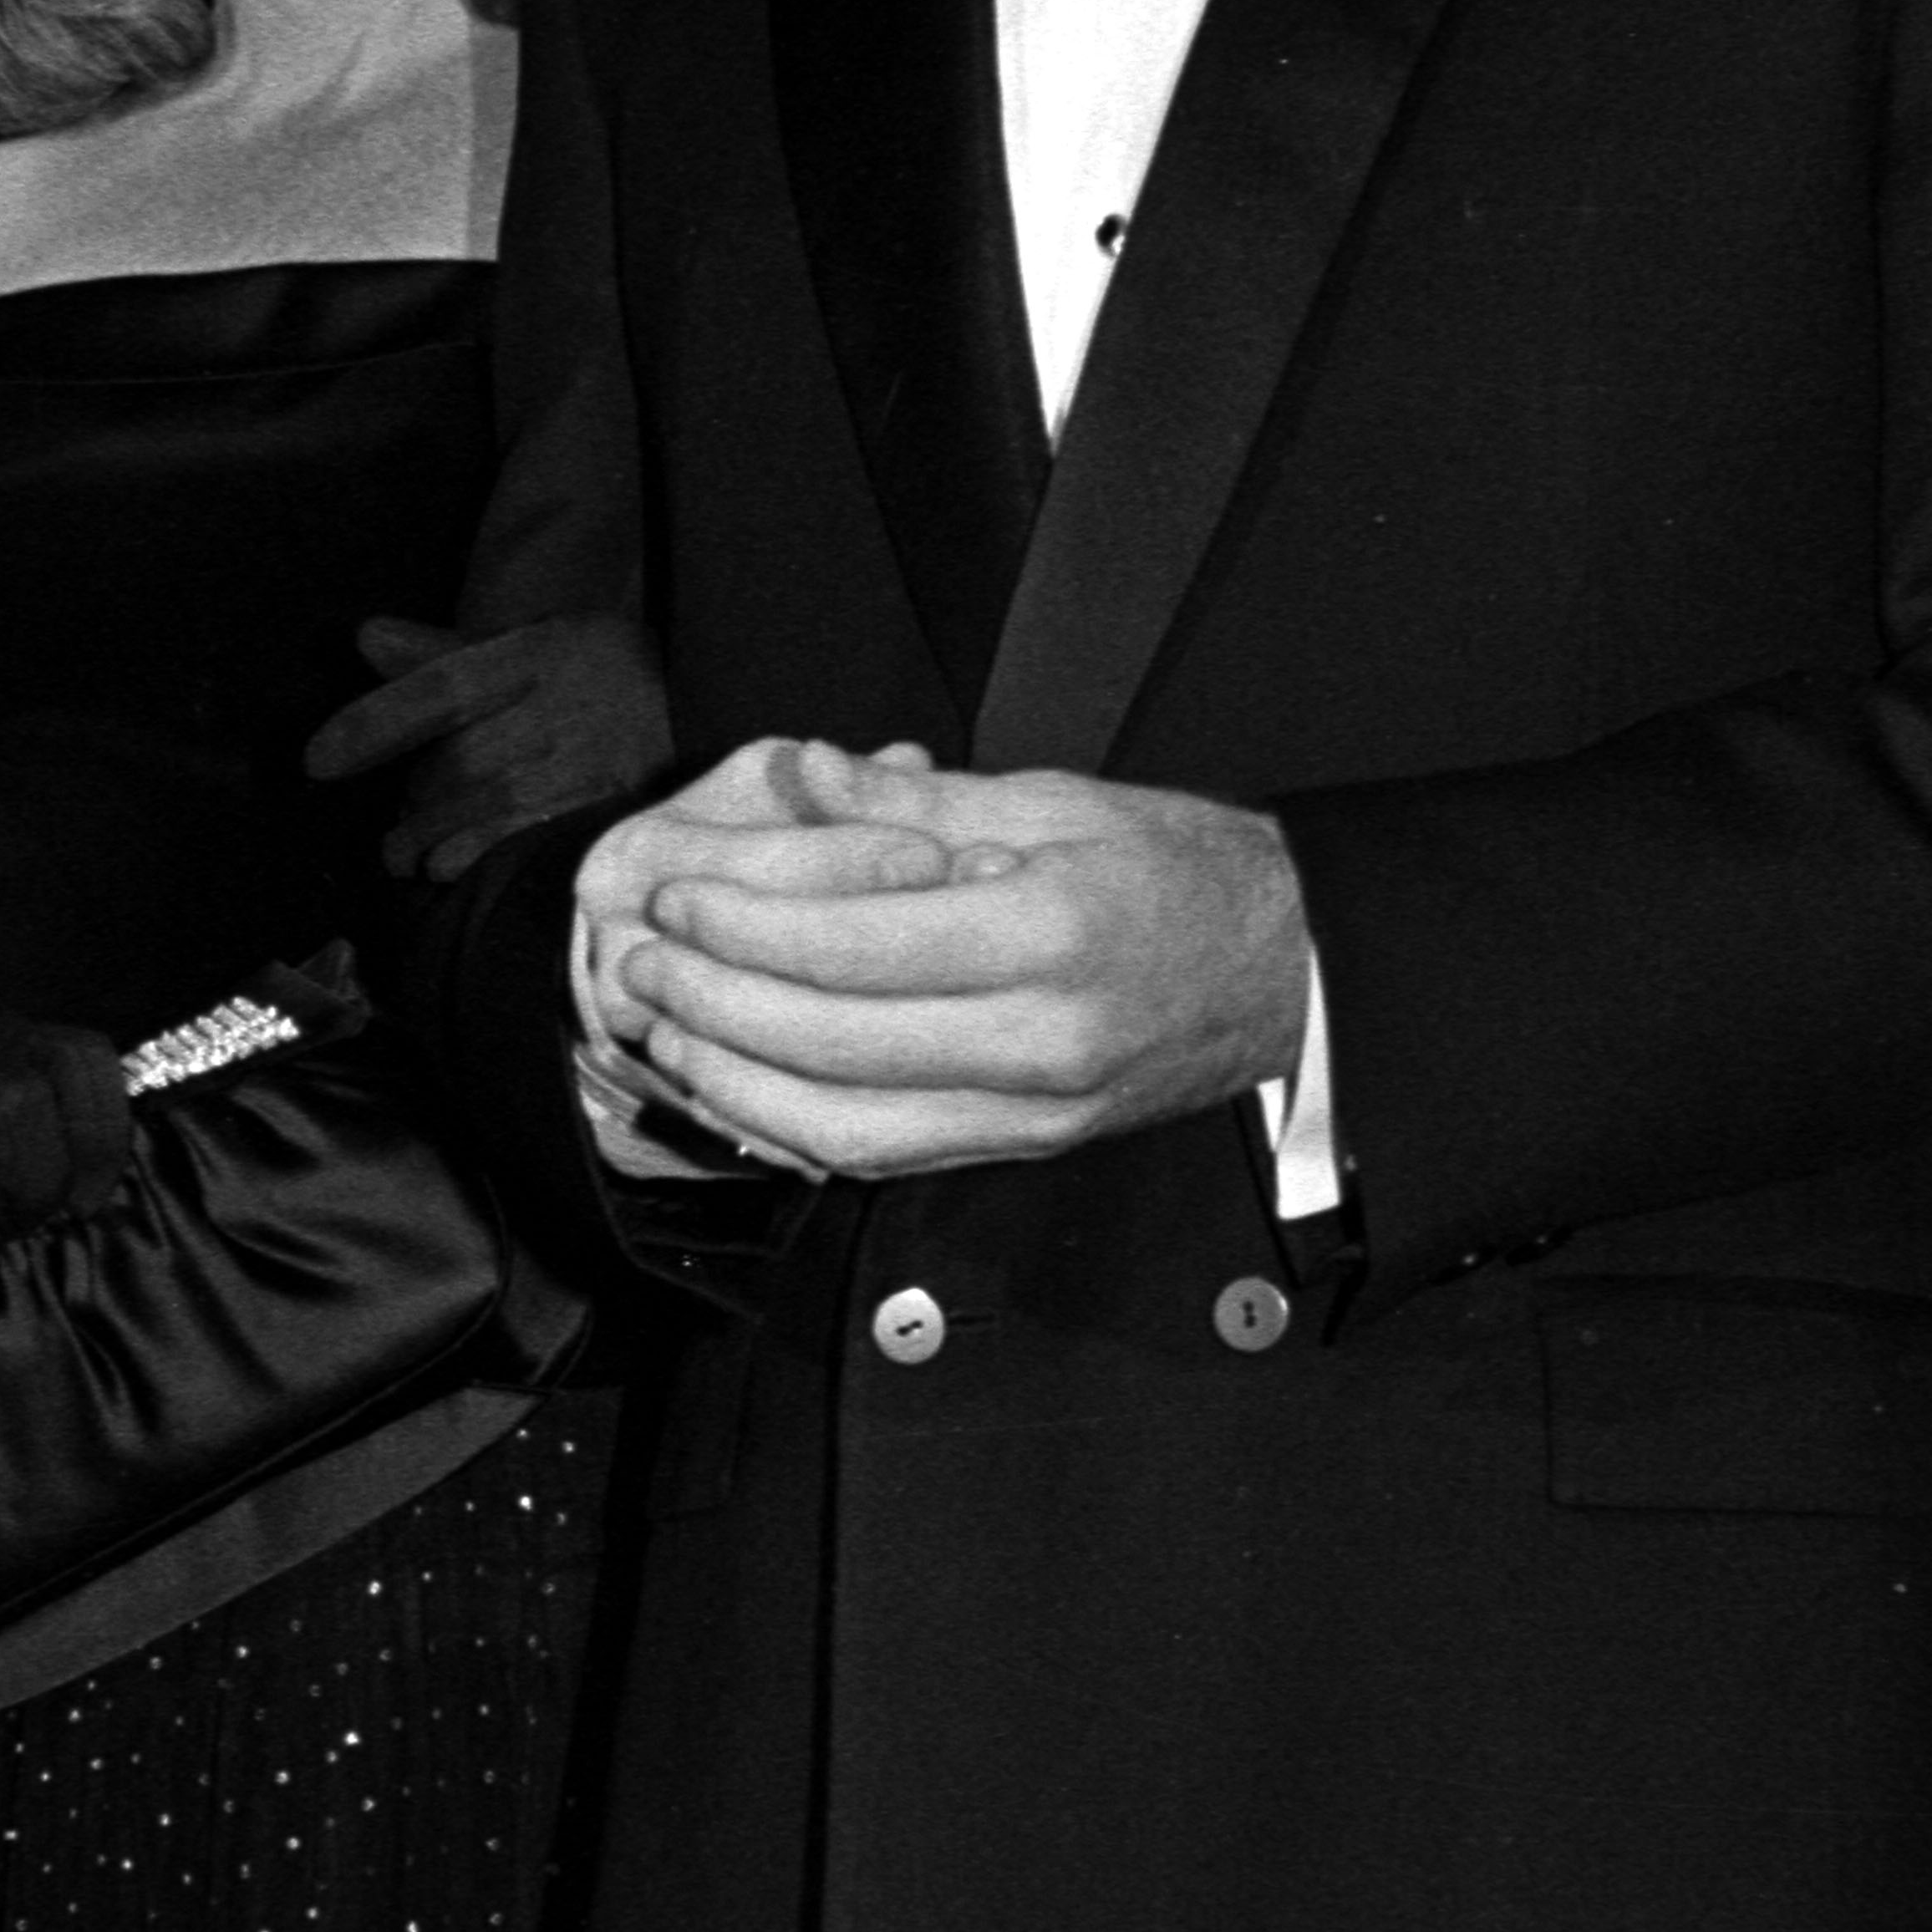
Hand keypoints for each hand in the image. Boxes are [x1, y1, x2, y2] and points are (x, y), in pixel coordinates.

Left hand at [305, 607, 671, 875]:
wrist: (710, 686)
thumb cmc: (593, 674)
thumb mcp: (526, 647)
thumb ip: (443, 653)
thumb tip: (365, 636)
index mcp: (536, 653)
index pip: (440, 688)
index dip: (375, 724)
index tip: (317, 761)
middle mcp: (566, 698)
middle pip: (466, 757)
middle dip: (415, 803)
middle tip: (388, 838)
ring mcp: (599, 749)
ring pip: (499, 798)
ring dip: (439, 835)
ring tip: (406, 858)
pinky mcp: (623, 795)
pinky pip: (544, 827)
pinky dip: (488, 851)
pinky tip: (452, 868)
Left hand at [582, 744, 1310, 1180]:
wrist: (1288, 971)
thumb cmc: (1181, 872)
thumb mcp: (1058, 800)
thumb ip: (914, 804)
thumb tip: (797, 775)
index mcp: (1051, 930)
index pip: (858, 945)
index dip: (746, 927)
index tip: (678, 899)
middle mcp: (1041, 1038)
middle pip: (834, 1046)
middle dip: (717, 1008)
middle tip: (644, 967)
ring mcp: (1035, 1111)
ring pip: (846, 1127)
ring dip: (736, 1087)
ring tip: (668, 1035)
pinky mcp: (1026, 1148)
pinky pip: (886, 1156)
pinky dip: (795, 1131)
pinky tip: (740, 1089)